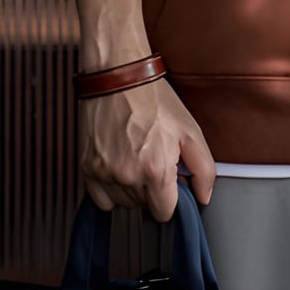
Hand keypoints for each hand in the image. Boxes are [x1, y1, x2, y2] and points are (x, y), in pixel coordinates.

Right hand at [79, 76, 216, 222]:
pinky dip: (110, 188)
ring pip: (122, 204)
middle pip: (143, 207)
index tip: (170, 180)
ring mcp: (104, 174)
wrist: (118, 77)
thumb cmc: (153, 99)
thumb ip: (203, 168)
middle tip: (153, 158)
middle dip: (152, 190)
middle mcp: (127, 176)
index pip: (164, 213)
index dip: (171, 197)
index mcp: (156, 170)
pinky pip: (101, 199)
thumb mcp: (190, 129)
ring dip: (131, 188)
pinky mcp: (86, 169)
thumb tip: (203, 197)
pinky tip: (119, 164)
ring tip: (135, 156)